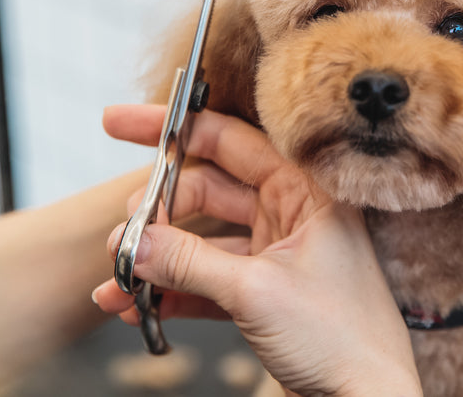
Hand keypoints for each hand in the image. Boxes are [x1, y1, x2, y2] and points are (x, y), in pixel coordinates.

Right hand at [92, 105, 420, 396]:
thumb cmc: (343, 339)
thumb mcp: (258, 292)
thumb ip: (191, 263)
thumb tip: (136, 240)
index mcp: (306, 193)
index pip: (232, 140)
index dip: (174, 129)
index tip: (121, 123)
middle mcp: (291, 215)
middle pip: (208, 188)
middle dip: (158, 208)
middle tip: (122, 232)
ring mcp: (275, 255)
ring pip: (202, 239)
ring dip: (158, 256)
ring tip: (119, 276)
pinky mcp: (263, 294)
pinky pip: (205, 281)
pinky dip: (171, 291)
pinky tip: (134, 307)